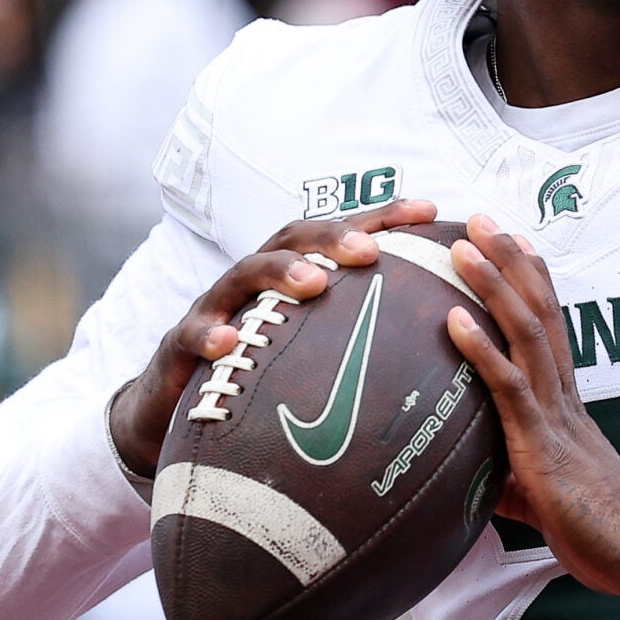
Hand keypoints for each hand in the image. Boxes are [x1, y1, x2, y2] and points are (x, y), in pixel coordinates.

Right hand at [110, 198, 439, 489]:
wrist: (175, 407)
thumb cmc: (260, 372)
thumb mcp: (311, 352)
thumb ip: (364, 340)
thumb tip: (445, 356)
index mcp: (294, 274)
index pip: (341, 235)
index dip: (383, 217)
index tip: (429, 212)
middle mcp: (256, 280)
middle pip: (293, 240)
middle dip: (332, 237)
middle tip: (369, 251)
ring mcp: (217, 307)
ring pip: (244, 275)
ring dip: (280, 273)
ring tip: (313, 283)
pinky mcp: (182, 345)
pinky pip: (193, 335)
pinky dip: (210, 334)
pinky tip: (228, 343)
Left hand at [445, 216, 619, 606]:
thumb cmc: (598, 533)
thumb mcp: (540, 496)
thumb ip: (507, 478)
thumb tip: (466, 483)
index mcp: (566, 404)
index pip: (549, 327)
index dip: (530, 280)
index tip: (511, 240)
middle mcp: (563, 397)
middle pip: (537, 312)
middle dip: (508, 261)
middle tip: (478, 218)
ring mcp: (555, 415)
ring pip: (525, 334)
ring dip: (492, 285)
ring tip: (463, 246)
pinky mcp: (542, 444)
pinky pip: (509, 387)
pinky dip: (479, 349)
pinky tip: (452, 319)